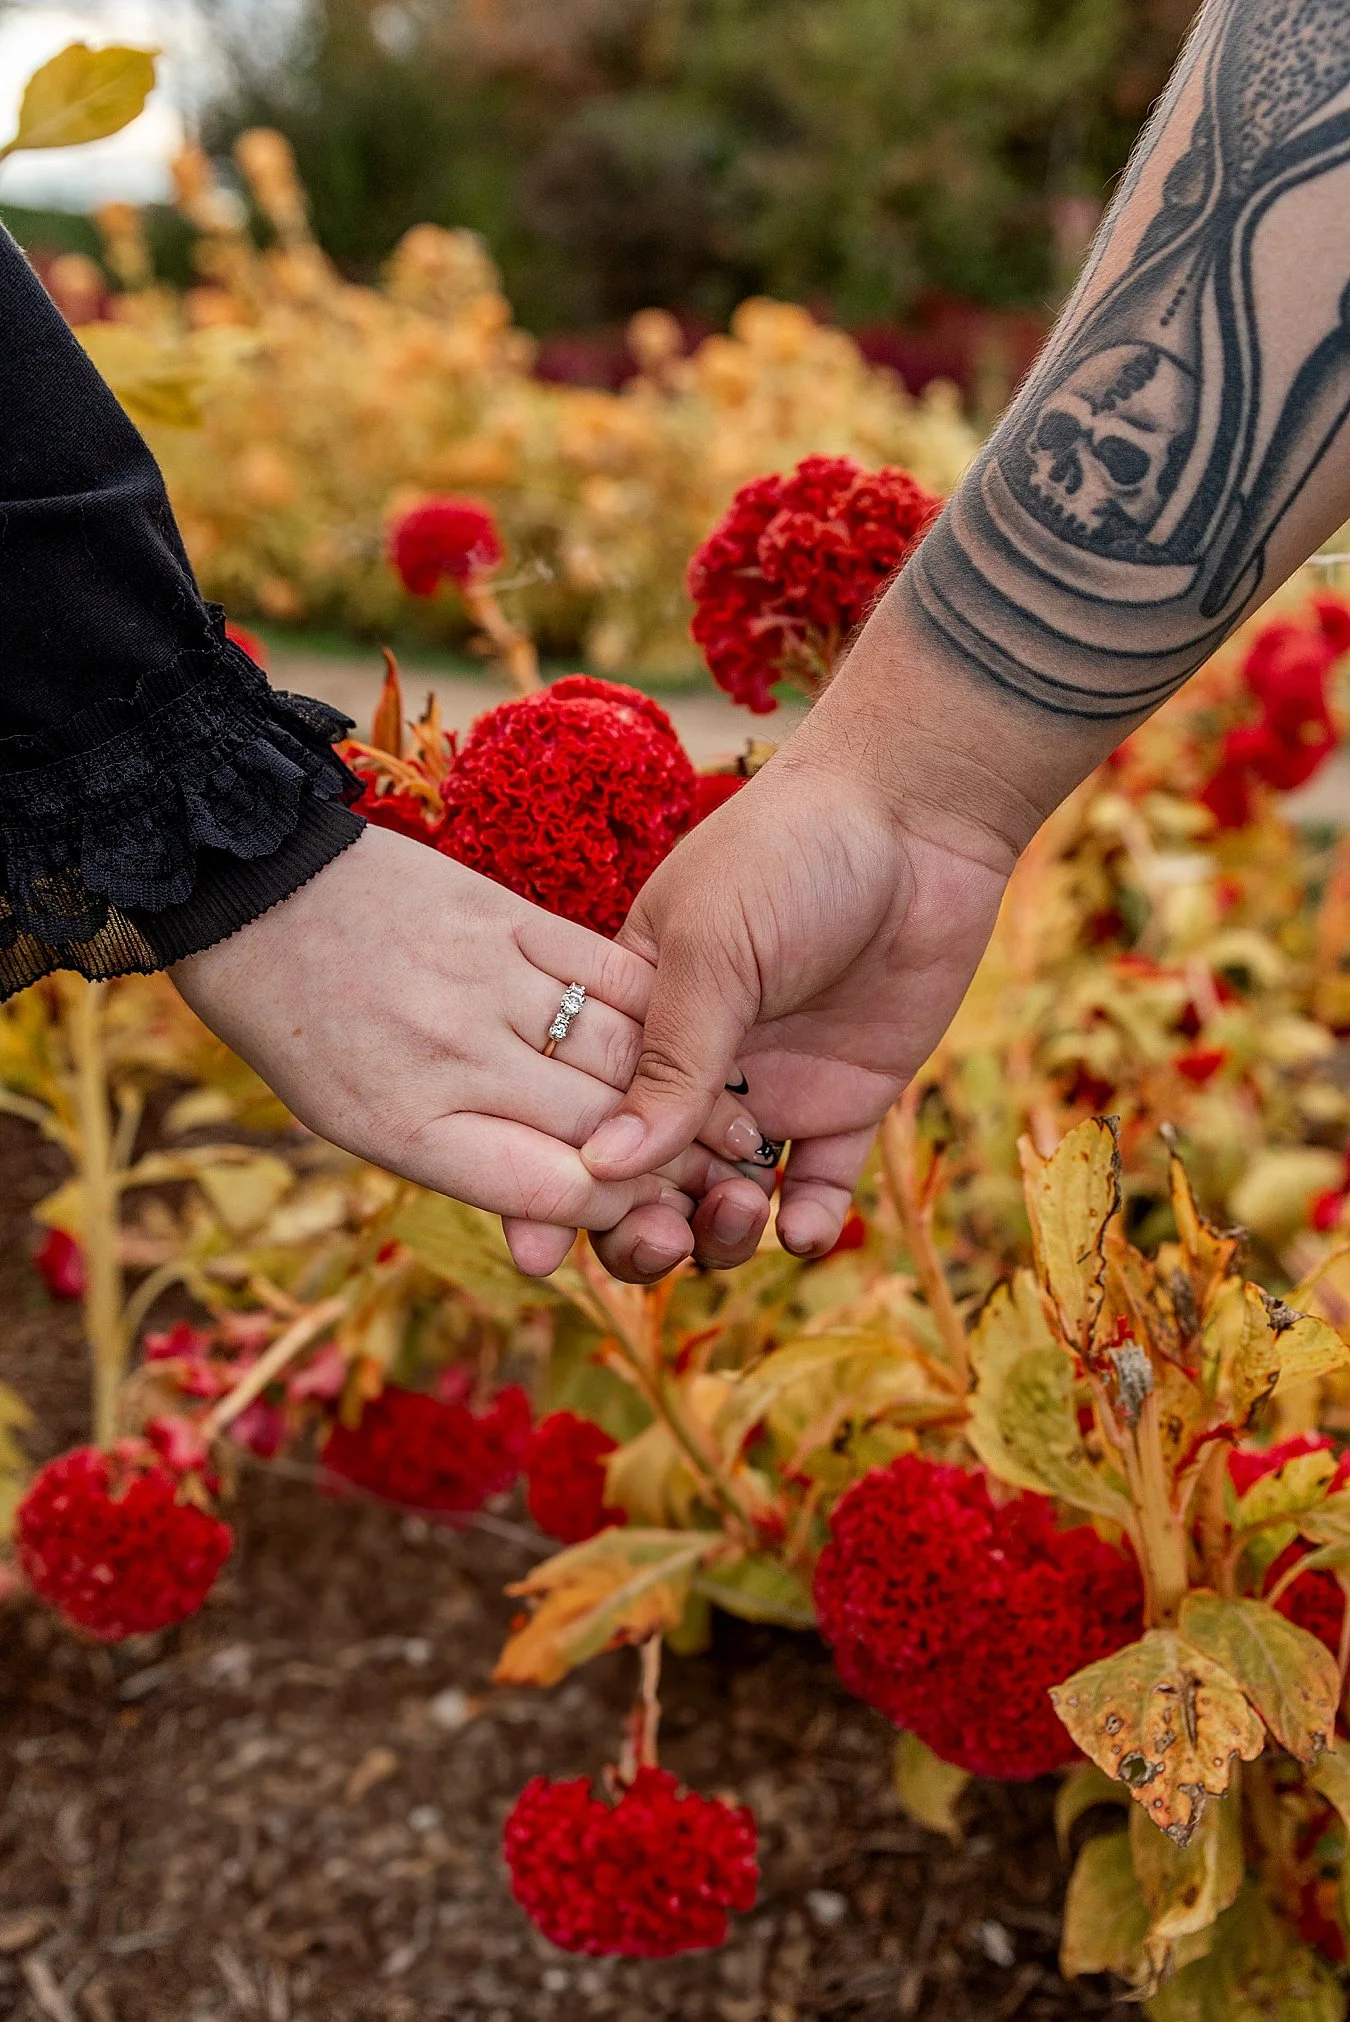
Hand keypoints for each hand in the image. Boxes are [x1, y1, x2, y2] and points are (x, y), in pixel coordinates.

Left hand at [172, 824, 771, 1256]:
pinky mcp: (507, 916)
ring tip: (738, 1118)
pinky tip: (695, 1032)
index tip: (664, 1218)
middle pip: (605, 1127)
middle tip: (735, 1180)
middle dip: (683, 1164)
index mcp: (408, 1127)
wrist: (256, 893)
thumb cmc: (304, 1030)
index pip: (553, 1192)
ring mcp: (485, 982)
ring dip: (695, 1092)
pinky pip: (609, 972)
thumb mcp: (362, 1125)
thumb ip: (465, 1171)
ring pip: (624, 1052)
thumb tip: (548, 1249)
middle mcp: (453, 1059)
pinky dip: (661, 1010)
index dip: (627, 1214)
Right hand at [506, 590, 1104, 1279]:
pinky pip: (820, 1190)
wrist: (919, 818)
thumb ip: (664, 1062)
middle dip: (637, 1230)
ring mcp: (770, 1091)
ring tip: (742, 1210)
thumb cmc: (788, 854)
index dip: (552, 1188)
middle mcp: (692, 1067)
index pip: (575, 1120)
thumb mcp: (709, 950)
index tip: (539, 1250)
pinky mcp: (848, 1104)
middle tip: (660, 1236)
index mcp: (630, 1020)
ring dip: (722, 1234)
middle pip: (643, 1184)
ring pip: (725, 1203)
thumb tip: (602, 1168)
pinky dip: (810, 1227)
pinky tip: (807, 1229)